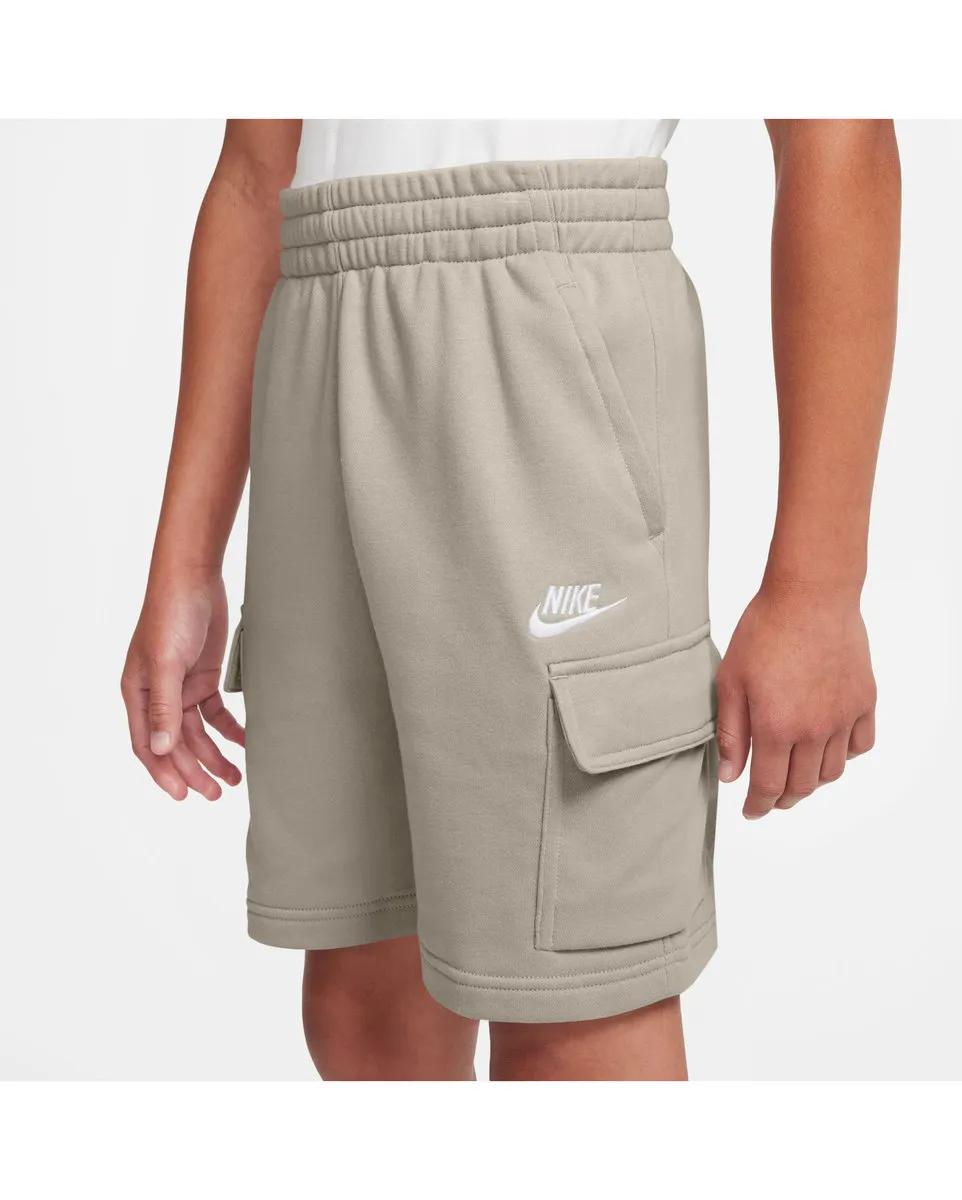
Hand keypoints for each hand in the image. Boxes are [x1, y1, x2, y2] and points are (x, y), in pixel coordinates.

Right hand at [122, 574, 244, 800]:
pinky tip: (244, 743)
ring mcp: (182, 687)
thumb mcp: (166, 662)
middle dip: (193, 770)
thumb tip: (160, 748)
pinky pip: (215, 713)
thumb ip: (164, 707)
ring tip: (233, 778)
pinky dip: (229, 730)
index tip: (183, 795)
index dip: (164, 772)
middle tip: (216, 793)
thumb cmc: (171, 614)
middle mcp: (157, 695)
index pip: (147, 744)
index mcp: (137, 693)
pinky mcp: (204, 677)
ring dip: (213, 755)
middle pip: (175, 744)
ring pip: (197, 733)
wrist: (194, 579)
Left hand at [714, 580, 876, 817]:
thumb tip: (731, 776)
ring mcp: (843, 717)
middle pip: (802, 786)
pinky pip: (859, 745)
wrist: (811, 595)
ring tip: (794, 773)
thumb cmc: (764, 631)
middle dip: (782, 798)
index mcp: (776, 727)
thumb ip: (731, 733)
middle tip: (769, 796)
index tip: (750, 812)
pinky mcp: (864, 701)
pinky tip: (827, 747)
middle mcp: (814, 730)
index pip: (768, 787)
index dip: (758, 805)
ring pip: (832, 771)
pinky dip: (843, 755)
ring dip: (812, 781)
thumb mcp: (731, 680)